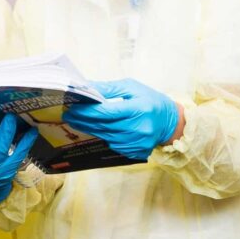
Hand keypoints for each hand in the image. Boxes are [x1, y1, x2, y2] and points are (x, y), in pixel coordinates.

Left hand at [64, 79, 179, 159]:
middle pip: (102, 126)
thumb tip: (87, 87)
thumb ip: (109, 88)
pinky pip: (112, 143)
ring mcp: (136, 143)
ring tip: (75, 120)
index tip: (72, 106)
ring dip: (88, 128)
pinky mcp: (134, 152)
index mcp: (139, 110)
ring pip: (104, 136)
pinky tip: (92, 128)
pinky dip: (101, 135)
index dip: (87, 111)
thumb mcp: (133, 88)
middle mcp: (138, 129)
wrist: (172, 123)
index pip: (107, 112)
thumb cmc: (151, 101)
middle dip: (82, 119)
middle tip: (67, 114)